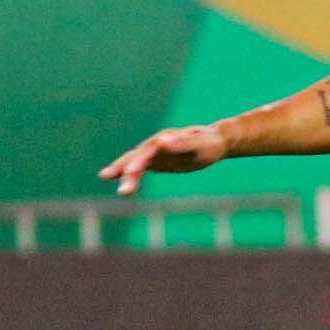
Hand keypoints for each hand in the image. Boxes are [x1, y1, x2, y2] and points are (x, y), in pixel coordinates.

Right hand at [98, 122, 228, 193]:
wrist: (213, 141)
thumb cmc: (208, 143)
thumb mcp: (199, 144)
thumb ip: (181, 143)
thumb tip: (163, 141)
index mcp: (165, 139)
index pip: (149, 151)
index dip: (139, 161)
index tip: (132, 171)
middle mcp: (156, 145)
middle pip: (137, 157)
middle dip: (127, 171)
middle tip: (123, 190)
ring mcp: (154, 153)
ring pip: (135, 163)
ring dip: (124, 175)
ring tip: (116, 188)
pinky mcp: (156, 161)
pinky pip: (138, 168)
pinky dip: (128, 175)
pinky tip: (120, 185)